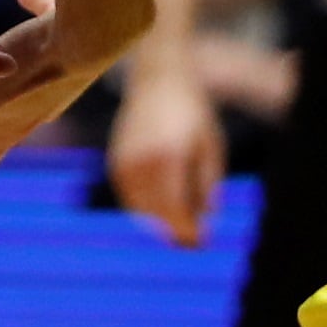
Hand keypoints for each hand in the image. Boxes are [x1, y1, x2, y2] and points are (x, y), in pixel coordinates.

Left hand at [0, 0, 108, 209]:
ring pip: (23, 70)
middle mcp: (37, 106)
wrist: (102, 24)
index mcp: (11, 126)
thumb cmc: (35, 61)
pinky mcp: (75, 40)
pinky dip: (38, 13)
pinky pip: (49, 25)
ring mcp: (59, 75)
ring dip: (5, 61)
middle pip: (1, 118)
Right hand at [105, 62, 222, 247]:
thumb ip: (207, 187)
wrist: (159, 81)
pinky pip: (131, 199)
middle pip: (156, 215)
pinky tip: (163, 205)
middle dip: (176, 231)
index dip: (187, 233)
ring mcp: (124, 163)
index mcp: (167, 158)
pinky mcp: (115, 164)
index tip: (200, 245)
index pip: (173, 211)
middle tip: (194, 242)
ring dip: (161, 221)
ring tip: (182, 221)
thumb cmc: (192, 114)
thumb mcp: (211, 149)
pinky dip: (146, 208)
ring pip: (141, 210)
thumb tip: (205, 224)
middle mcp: (140, 162)